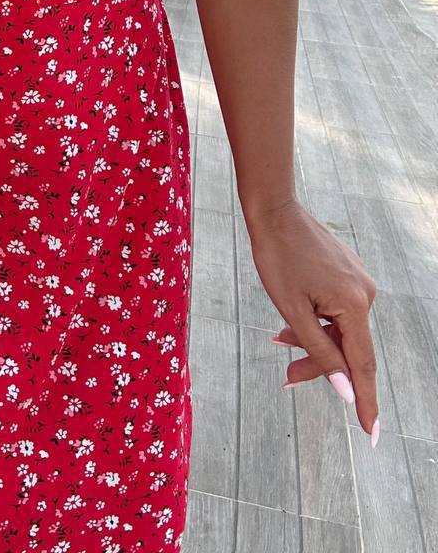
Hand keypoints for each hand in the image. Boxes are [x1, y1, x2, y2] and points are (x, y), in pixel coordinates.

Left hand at [244, 197, 379, 443]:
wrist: (273, 211)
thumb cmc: (277, 257)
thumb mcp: (292, 310)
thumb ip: (319, 351)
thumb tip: (344, 389)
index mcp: (355, 305)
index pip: (362, 366)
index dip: (365, 401)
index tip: (371, 433)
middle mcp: (366, 294)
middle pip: (347, 347)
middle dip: (318, 363)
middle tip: (287, 375)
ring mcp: (359, 282)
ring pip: (339, 328)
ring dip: (312, 340)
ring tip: (280, 340)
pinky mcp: (349, 273)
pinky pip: (337, 310)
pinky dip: (316, 321)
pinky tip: (292, 321)